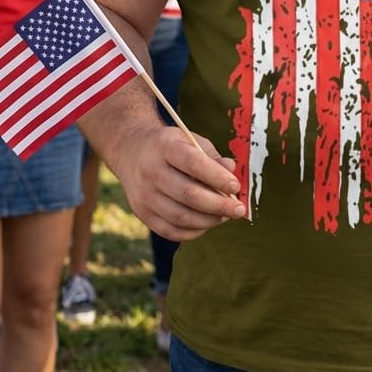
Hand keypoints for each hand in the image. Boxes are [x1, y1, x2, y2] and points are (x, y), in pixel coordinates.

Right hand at [112, 123, 245, 240]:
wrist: (131, 151)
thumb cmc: (171, 147)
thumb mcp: (190, 140)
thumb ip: (212, 156)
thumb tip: (232, 171)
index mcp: (165, 147)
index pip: (194, 164)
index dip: (218, 177)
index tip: (236, 186)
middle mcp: (151, 171)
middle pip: (188, 195)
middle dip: (219, 205)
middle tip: (239, 210)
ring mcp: (144, 195)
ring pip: (181, 216)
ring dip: (209, 220)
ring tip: (225, 216)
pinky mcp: (142, 213)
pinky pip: (170, 231)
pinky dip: (193, 231)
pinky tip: (207, 224)